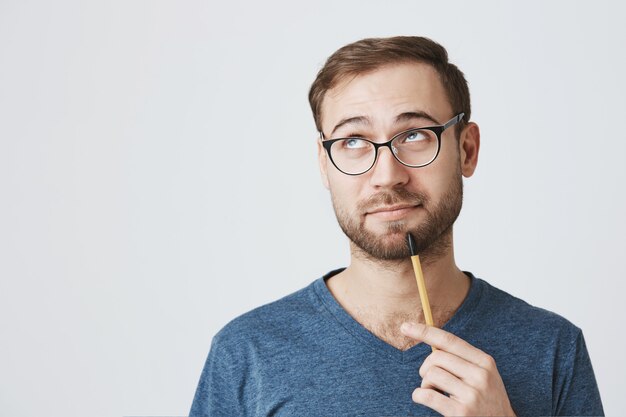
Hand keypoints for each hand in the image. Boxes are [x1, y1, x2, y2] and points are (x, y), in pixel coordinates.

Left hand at [400, 322, 515, 416]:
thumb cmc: (486, 400)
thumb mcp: (484, 375)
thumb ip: (463, 360)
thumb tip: (430, 341)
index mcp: (485, 362)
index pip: (449, 340)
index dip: (425, 331)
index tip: (405, 326)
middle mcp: (480, 375)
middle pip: (436, 357)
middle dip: (425, 367)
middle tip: (428, 379)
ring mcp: (472, 394)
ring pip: (431, 374)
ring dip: (425, 384)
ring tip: (433, 392)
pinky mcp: (461, 412)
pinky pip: (427, 395)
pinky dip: (418, 395)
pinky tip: (422, 398)